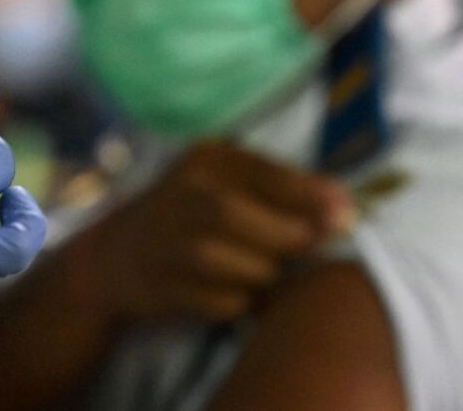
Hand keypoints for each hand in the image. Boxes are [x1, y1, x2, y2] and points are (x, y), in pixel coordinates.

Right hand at [83, 142, 350, 322]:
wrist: (115, 257)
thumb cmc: (191, 212)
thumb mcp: (226, 182)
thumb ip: (281, 189)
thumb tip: (344, 208)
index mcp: (207, 159)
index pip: (267, 174)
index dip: (312, 196)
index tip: (347, 214)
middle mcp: (183, 194)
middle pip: (256, 223)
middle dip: (292, 239)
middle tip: (310, 249)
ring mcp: (169, 242)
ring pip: (244, 267)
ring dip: (266, 274)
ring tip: (265, 269)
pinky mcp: (163, 286)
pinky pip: (225, 303)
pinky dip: (242, 302)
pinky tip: (236, 290)